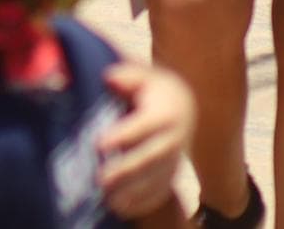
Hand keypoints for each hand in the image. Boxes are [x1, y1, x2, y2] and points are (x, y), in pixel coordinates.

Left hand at [96, 61, 197, 217]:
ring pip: (156, 180)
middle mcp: (173, 139)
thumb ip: (127, 75)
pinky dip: (143, 203)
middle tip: (100, 178)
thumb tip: (109, 77)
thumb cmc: (153, 88)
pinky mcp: (171, 173)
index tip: (99, 144)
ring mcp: (174, 159)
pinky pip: (161, 192)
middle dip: (126, 170)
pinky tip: (121, 209)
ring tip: (109, 200)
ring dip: (133, 192)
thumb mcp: (143, 75)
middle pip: (150, 158)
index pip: (143, 126)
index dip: (123, 135)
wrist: (184, 105)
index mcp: (165, 113)